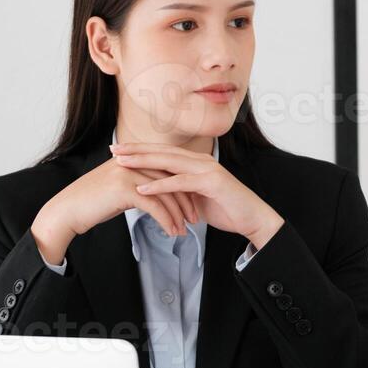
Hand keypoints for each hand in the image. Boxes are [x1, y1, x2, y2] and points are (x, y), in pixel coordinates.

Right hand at [32, 154, 200, 263]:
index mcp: (133, 159)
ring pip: (165, 194)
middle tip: (195, 218)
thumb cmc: (91, 204)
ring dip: (178, 214)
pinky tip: (171, 232)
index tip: (193, 204)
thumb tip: (157, 197)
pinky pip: (154, 206)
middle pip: (170, 180)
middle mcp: (132, 162)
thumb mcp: (118, 190)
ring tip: (185, 230)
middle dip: (186, 200)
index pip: (167, 170)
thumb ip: (138, 187)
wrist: (66, 212)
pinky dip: (166, 221)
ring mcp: (128, 174)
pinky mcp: (124, 189)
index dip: (182, 188)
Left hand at [108, 142, 284, 248]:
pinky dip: (160, 185)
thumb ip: (180, 194)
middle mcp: (202, 161)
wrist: (253, 218)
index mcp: (197, 162)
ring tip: (122, 163)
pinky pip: (181, 182)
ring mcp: (207, 170)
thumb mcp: (197, 199)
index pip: (164, 152)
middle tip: (114, 150)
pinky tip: (142, 188)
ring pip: (169, 162)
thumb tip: (160, 199)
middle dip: (137, 150)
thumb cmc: (227, 209)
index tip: (120, 150)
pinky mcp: (212, 182)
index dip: (141, 150)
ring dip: (143, 162)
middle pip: (163, 152)